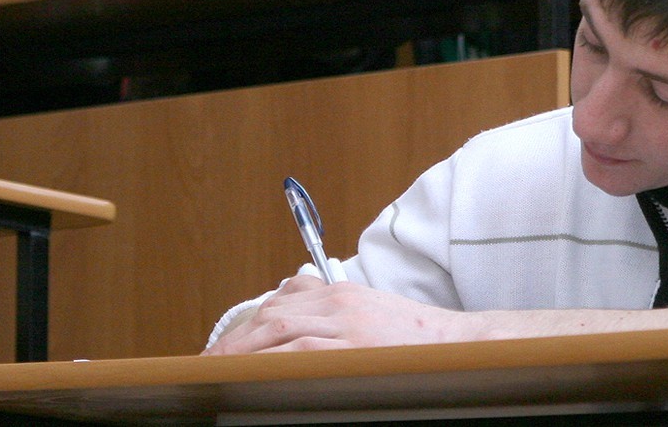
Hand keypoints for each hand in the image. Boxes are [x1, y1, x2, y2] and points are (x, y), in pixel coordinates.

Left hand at [202, 274, 476, 352]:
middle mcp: (339, 303)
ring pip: (279, 331)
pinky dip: (271, 362)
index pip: (281, 299)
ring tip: (219, 374)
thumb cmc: (413, 338)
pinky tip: (253, 376)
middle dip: (236, 342)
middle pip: (272, 315)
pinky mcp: (353, 349)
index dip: (247, 325)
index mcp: (341, 292)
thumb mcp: (369, 312)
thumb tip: (289, 305)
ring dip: (243, 353)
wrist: (458, 347)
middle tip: (209, 366)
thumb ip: (331, 310)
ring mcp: (346, 326)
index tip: (225, 348)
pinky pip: (300, 353)